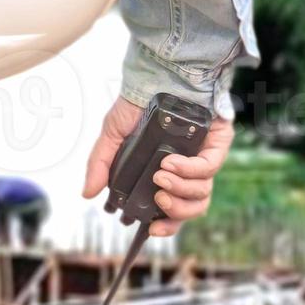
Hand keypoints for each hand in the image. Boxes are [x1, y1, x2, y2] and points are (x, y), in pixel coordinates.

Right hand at [80, 99, 234, 237]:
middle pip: (192, 208)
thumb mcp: (112, 133)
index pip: (172, 210)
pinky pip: (209, 168)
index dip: (166, 226)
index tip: (152, 230)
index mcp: (165, 175)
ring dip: (181, 189)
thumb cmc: (138, 103)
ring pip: (203, 193)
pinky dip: (189, 170)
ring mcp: (203, 158)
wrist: (157, 74)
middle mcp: (187, 171)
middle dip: (176, 213)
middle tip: (158, 199)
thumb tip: (87, 193)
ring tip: (162, 175)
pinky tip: (172, 162)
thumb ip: (101, 164)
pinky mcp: (217, 145)